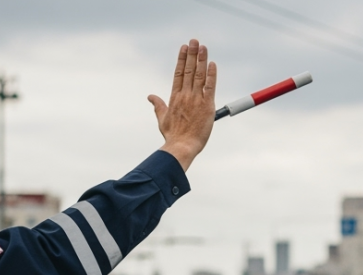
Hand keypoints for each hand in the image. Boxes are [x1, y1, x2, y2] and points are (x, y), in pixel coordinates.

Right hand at [148, 39, 216, 171]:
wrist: (181, 146)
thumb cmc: (172, 136)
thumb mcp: (162, 119)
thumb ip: (158, 105)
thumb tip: (150, 97)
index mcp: (174, 98)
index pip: (178, 74)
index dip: (181, 59)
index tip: (184, 48)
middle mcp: (185, 95)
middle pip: (188, 70)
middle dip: (191, 54)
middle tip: (194, 41)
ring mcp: (196, 99)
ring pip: (199, 75)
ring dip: (201, 59)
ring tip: (203, 46)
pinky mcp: (207, 105)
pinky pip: (210, 87)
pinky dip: (211, 75)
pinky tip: (212, 64)